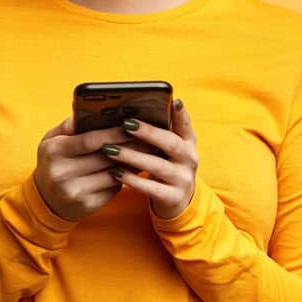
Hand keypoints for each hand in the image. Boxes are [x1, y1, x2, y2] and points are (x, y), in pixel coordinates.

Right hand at [33, 115, 152, 221]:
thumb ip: (67, 125)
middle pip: (104, 157)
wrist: (45, 201)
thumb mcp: (50, 141)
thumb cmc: (53, 163)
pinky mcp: (87, 205)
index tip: (132, 125)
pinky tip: (136, 168)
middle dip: (129, 146)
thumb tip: (90, 114)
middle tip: (149, 137)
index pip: (89, 140)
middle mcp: (62, 173)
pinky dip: (126, 177)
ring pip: (112, 173)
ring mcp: (75, 191)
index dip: (113, 133)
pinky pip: (113, 188)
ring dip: (132, 162)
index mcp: (54, 151)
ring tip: (148, 151)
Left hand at [102, 97, 198, 218]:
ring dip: (133, 157)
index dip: (181, 113)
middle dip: (148, 133)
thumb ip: (159, 131)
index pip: (185, 124)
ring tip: (111, 150)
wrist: (178, 201)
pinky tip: (116, 173)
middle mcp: (190, 159)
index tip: (172, 100)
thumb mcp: (168, 149)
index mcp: (188, 142)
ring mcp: (183, 179)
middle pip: (170, 143)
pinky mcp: (173, 197)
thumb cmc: (166, 165)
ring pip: (158, 166)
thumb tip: (132, 112)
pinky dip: (133, 180)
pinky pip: (152, 188)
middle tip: (126, 125)